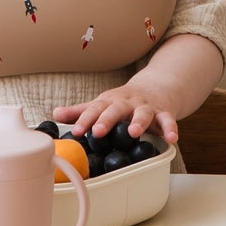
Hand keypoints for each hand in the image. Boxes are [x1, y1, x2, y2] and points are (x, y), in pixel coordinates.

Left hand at [54, 85, 182, 146]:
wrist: (158, 86)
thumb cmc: (125, 100)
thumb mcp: (103, 103)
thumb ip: (81, 111)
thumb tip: (55, 114)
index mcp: (110, 101)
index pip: (95, 109)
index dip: (84, 119)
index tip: (75, 130)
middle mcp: (128, 103)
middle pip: (116, 109)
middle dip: (107, 120)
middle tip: (97, 131)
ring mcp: (147, 107)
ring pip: (143, 113)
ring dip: (139, 122)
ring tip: (134, 133)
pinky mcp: (164, 113)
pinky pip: (168, 121)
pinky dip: (171, 129)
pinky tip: (171, 139)